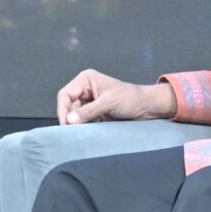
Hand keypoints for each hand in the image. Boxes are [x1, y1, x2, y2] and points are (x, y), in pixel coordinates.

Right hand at [55, 69, 176, 126]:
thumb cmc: (131, 98)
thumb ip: (88, 111)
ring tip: (84, 131)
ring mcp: (89, 101)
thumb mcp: (108, 103)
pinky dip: (85, 126)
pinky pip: (83, 120)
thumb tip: (70, 120)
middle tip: (73, 132)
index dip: (63, 109)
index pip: (65, 95)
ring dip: (78, 124)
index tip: (66, 124)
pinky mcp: (95, 112)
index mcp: (86, 79)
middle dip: (71, 118)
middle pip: (68, 106)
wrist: (147, 107)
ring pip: (75, 115)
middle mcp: (85, 89)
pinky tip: (90, 131)